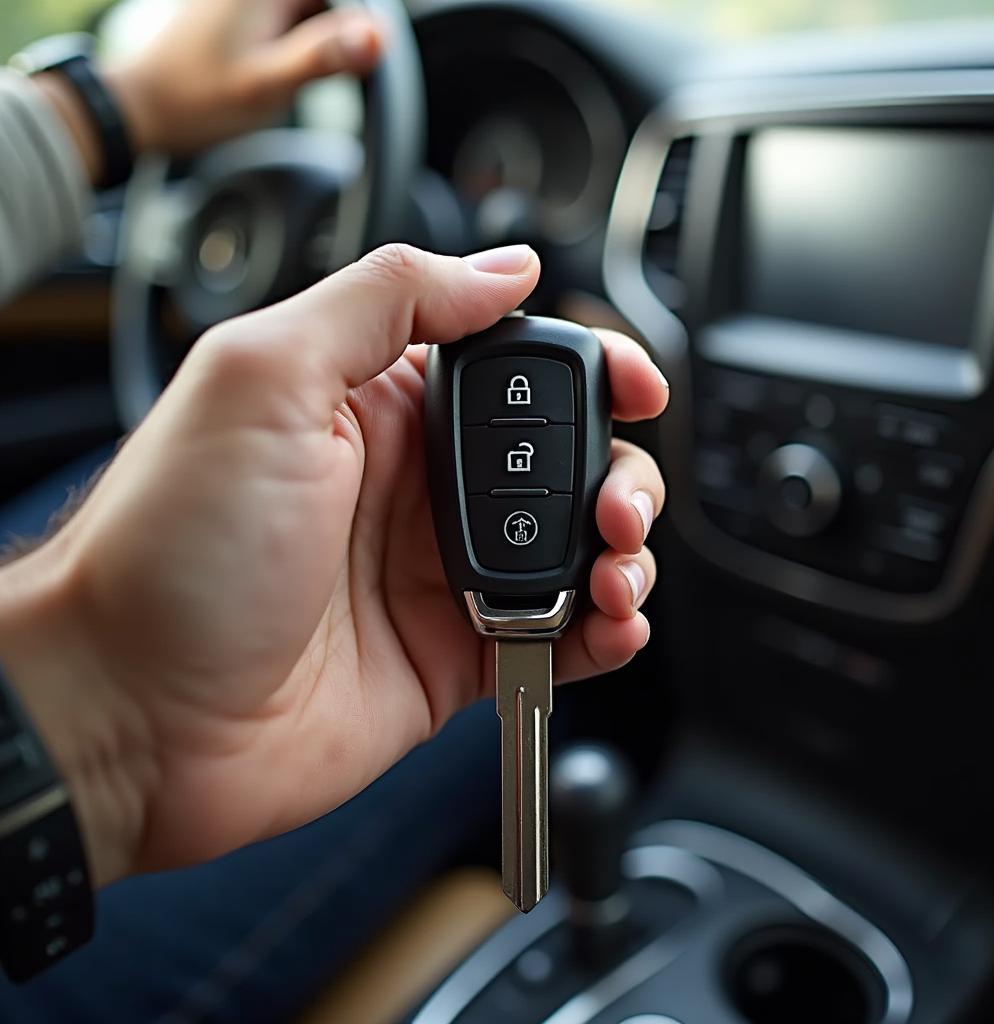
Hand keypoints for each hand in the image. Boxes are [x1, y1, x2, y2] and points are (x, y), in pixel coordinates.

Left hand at [0, 244, 667, 887]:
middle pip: (562, 462)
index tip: (637, 384)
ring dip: (622, 553)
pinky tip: (608, 624)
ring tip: (614, 569)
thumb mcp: (264, 376)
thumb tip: (503, 268)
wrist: (130, 713)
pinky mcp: (450, 656)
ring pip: (571, 549)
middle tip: (617, 503)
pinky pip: (554, 638)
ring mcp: (436, 577)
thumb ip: (386, 301)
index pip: (514, 369)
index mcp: (380, 407)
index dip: (589, 370)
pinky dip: (601, 633)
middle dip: (618, 473)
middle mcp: (416, 489)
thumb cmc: (171, 546)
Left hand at [37, 1, 383, 182]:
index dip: (363, 20)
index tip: (373, 49)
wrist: (147, 108)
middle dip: (348, 26)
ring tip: (301, 71)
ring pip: (318, 7)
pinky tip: (298, 66)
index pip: (341, 0)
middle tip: (340, 66)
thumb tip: (379, 36)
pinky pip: (301, 14)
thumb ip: (324, 57)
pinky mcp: (252, 9)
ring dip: (331, 33)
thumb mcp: (268, 83)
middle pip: (332, 2)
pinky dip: (313, 37)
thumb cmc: (200, 100)